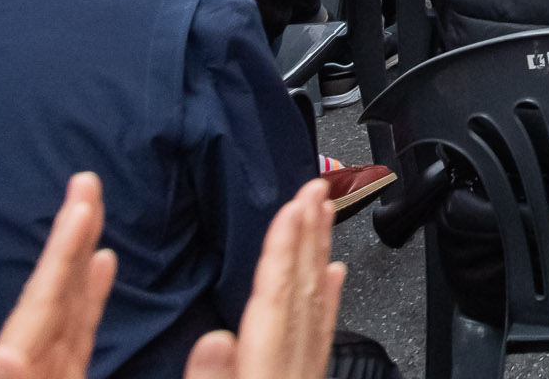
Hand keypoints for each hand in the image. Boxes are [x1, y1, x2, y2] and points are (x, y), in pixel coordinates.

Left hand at [0, 173, 116, 378]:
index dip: (60, 257)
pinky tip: (102, 263)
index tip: (78, 209)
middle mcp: (28, 358)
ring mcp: (49, 370)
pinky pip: (77, 333)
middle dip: (70, 239)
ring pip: (65, 306)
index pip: (41, 305)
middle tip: (85, 180)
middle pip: (52, 293)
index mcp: (12, 365)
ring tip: (92, 209)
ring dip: (78, 257)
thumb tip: (2, 350)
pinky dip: (88, 298)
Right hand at [183, 178, 341, 378]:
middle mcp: (292, 370)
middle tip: (315, 189)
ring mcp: (302, 375)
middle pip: (301, 294)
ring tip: (325, 213)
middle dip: (307, 236)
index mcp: (265, 373)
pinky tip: (335, 272)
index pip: (275, 301)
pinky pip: (322, 332)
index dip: (283, 251)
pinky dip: (327, 296)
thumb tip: (214, 340)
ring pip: (315, 306)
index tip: (292, 208)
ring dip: (319, 255)